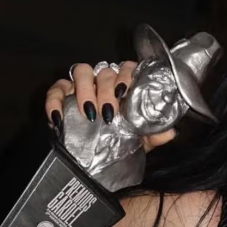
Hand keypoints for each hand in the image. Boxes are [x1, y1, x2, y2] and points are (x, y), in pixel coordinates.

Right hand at [45, 62, 176, 151]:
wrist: (97, 158)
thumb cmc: (121, 141)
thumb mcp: (140, 140)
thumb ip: (154, 134)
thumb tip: (170, 132)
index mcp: (124, 86)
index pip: (127, 67)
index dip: (127, 75)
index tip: (124, 92)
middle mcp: (103, 81)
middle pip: (105, 71)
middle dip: (106, 90)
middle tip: (108, 113)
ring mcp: (82, 85)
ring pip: (82, 71)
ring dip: (85, 90)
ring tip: (88, 112)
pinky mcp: (61, 94)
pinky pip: (56, 90)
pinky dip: (55, 101)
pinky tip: (58, 117)